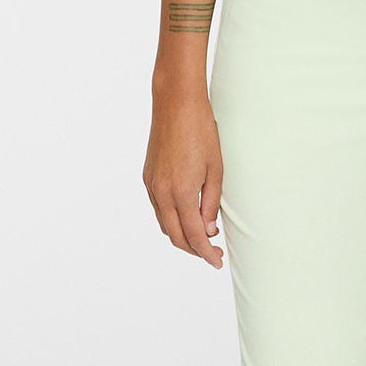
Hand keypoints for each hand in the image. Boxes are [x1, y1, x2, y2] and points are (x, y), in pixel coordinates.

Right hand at [144, 84, 225, 266]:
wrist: (176, 104)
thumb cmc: (201, 132)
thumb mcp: (216, 170)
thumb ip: (211, 203)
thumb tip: (208, 230)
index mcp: (181, 192)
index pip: (193, 235)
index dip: (206, 253)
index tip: (217, 262)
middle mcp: (161, 192)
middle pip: (175, 236)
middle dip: (194, 250)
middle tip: (213, 253)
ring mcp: (151, 185)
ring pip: (165, 224)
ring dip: (182, 235)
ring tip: (203, 236)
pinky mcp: (148, 177)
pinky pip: (158, 209)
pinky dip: (172, 219)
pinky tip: (187, 216)